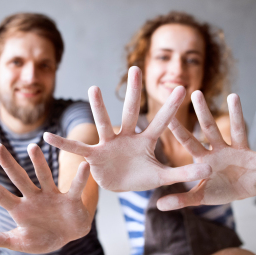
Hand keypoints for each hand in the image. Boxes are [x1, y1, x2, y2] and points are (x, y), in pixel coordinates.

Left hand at [0, 143, 91, 253]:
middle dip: (8, 164)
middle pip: (18, 178)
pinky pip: (75, 187)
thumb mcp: (17, 241)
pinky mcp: (70, 200)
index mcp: (19, 209)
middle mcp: (33, 198)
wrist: (68, 236)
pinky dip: (80, 178)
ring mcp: (52, 196)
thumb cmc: (41, 237)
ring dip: (39, 163)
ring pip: (44, 176)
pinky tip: (83, 165)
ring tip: (32, 147)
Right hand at [43, 66, 211, 191]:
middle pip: (132, 111)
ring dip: (99, 107)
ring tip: (94, 87)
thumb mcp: (162, 178)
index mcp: (146, 141)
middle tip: (135, 68)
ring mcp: (109, 144)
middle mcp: (127, 137)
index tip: (182, 87)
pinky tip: (47, 137)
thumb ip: (182, 173)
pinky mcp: (94, 156)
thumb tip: (208, 169)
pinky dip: (64, 144)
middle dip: (134, 92)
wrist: (118, 187)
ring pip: (104, 122)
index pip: (161, 122)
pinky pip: (78, 149)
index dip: (171, 106)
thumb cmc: (140, 178)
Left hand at [157, 91, 255, 209]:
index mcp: (204, 158)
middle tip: (194, 92)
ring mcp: (239, 152)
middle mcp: (220, 150)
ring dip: (236, 114)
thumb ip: (181, 199)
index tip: (167, 116)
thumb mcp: (199, 197)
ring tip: (233, 96)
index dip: (179, 131)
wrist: (238, 193)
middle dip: (203, 113)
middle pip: (210, 129)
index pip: (189, 143)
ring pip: (237, 130)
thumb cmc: (216, 190)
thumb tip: (158, 206)